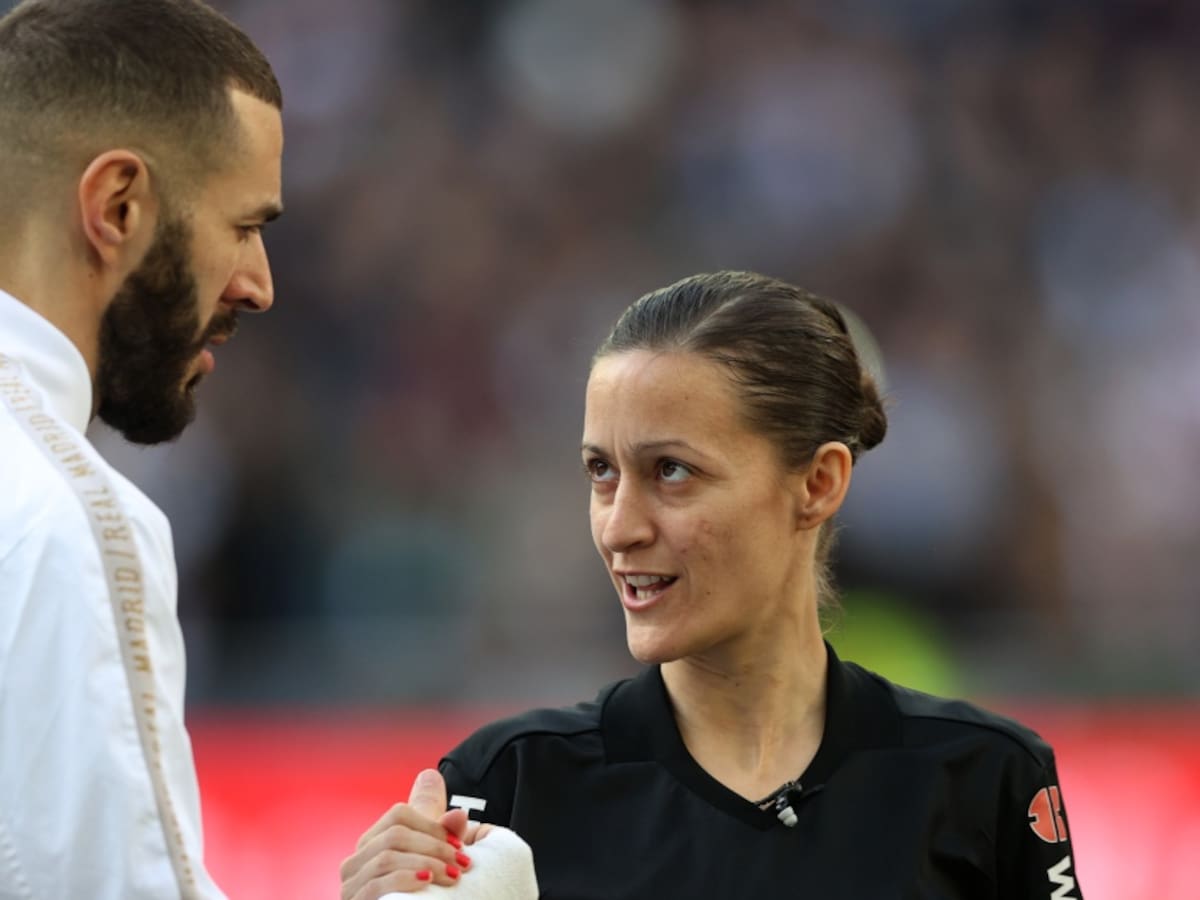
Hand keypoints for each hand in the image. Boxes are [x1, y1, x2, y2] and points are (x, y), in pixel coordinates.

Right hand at [340, 769, 473, 897]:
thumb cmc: (417, 898)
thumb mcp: (431, 863)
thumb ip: (443, 837)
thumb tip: (459, 813)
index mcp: (374, 842)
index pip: (399, 815)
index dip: (433, 825)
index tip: (459, 845)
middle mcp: (357, 859)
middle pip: (394, 834)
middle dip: (434, 846)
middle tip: (461, 863)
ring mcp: (350, 883)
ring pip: (386, 857)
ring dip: (426, 863)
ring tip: (451, 876)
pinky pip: (375, 885)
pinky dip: (404, 879)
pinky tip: (426, 882)